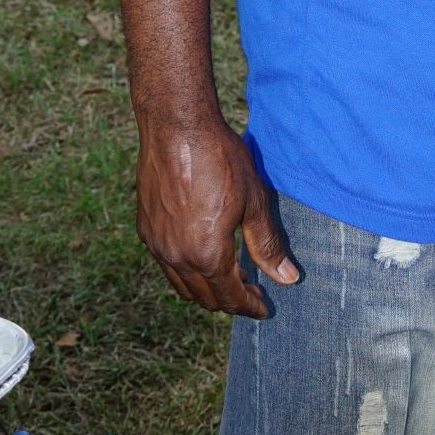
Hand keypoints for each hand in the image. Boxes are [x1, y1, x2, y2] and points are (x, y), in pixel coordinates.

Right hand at [136, 116, 298, 317]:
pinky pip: (167, 265)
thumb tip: (288, 279)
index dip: (250, 306)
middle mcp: (177, 257)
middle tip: (252, 289)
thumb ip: (268, 246)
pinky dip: (187, 271)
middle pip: (205, 298)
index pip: (230, 298)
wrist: (177, 127)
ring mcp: (157, 245)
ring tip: (229, 275)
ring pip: (183, 286)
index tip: (265, 307)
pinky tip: (202, 254)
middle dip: (230, 301)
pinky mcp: (146, 229)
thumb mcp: (254, 202)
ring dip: (207, 289)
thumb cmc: (220, 159)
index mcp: (207, 255)